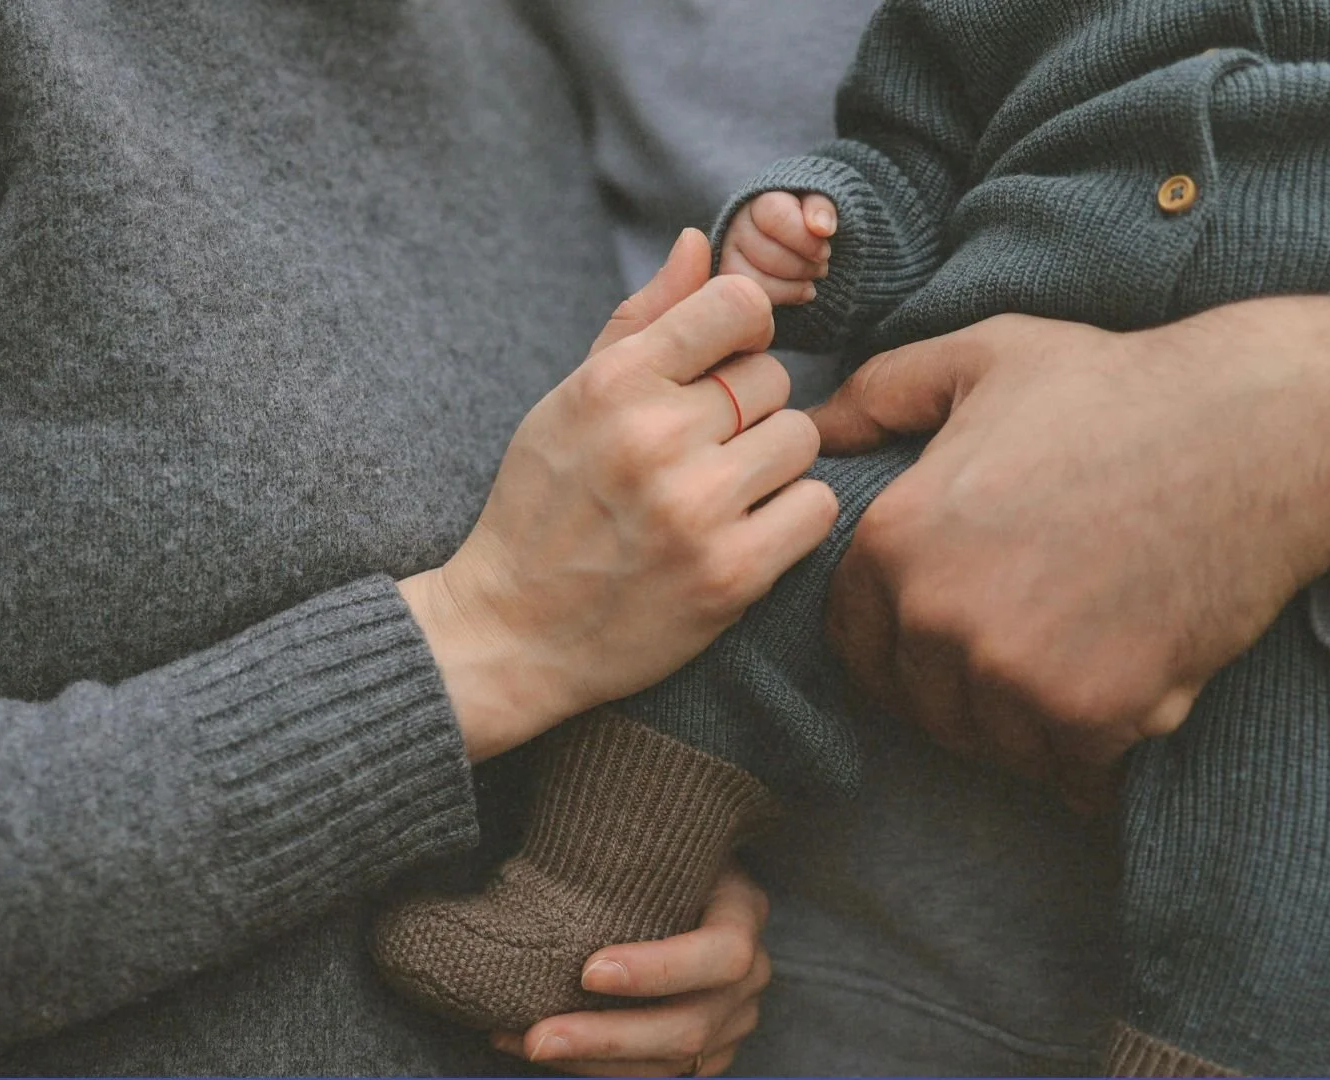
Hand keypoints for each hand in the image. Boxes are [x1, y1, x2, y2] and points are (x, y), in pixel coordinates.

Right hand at [402, 230, 839, 761]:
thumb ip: (642, 320)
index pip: (737, 305)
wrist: (513, 632)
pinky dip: (790, 519)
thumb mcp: (572, 400)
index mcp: (613, 383)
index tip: (721, 366)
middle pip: (774, 379)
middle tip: (702, 451)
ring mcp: (696, 508)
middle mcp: (656, 438)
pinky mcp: (731, 574)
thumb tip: (697, 241)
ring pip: (801, 440)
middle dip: (748, 410)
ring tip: (720, 494)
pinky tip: (743, 532)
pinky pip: (816, 508)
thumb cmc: (544, 507)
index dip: (741, 332)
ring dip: (772, 465)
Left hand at [489, 865, 771, 1077]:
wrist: (673, 880)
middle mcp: (750, 974)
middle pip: (690, 1026)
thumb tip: (548, 859)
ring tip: (523, 1043)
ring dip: (590, 1062)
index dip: (660, 970)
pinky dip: (597, 1071)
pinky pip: (656, 1076)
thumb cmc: (650, 858)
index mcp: (743, 911)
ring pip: (670, 1064)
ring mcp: (734, 1020)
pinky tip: (547, 1051)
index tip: (587, 971)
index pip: (722, 953)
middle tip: (537, 1036)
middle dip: (607, 1038)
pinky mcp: (709, 1053)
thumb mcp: (653, 844)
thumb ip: (621, 856)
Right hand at [718, 191, 836, 306]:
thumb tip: (822, 227)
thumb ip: (821, 208)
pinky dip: (782, 298)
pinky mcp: (730, 278)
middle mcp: (736, 224)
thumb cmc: (805, 218)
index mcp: (759, 200)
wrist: (791, 234)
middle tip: (821, 267)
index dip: (804, 240)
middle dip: (802, 266)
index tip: (824, 253)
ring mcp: (729, 253)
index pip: (776, 218)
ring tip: (811, 279)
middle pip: (767, 253)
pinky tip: (800, 292)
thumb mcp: (817, 205)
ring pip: (756, 278)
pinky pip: (752, 296)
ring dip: (793, 285)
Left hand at [809, 297, 1329, 806]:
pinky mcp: (1090, 717)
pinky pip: (1069, 773)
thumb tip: (812, 429)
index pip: (855, 641)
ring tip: (1083, 658)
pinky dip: (1095, 753)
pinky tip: (1128, 693)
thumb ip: (882, 393)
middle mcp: (937, 616)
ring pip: (993, 743)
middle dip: (964, 686)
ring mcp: (1012, 674)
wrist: (1260, 437)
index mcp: (895, 540)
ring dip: (1029, 723)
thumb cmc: (1119, 388)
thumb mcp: (985, 358)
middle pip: (921, 703)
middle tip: (1034, 641)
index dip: (900, 639)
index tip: (955, 623)